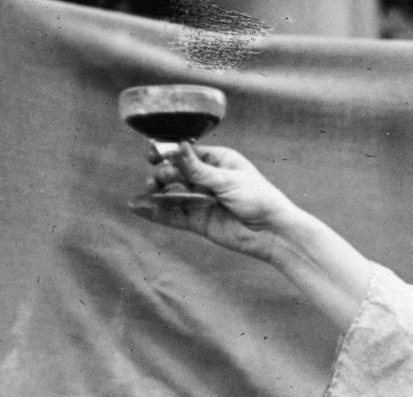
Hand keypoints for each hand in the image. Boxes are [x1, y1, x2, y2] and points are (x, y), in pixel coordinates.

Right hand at [128, 143, 295, 262]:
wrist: (273, 232)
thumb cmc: (258, 199)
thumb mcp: (227, 180)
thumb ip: (197, 169)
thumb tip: (176, 146)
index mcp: (218, 161)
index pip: (186, 153)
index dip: (168, 154)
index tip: (152, 155)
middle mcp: (207, 179)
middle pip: (176, 173)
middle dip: (163, 175)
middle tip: (157, 180)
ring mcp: (202, 200)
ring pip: (172, 194)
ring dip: (157, 194)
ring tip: (147, 194)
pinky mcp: (199, 222)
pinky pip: (173, 216)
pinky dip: (157, 213)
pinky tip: (139, 209)